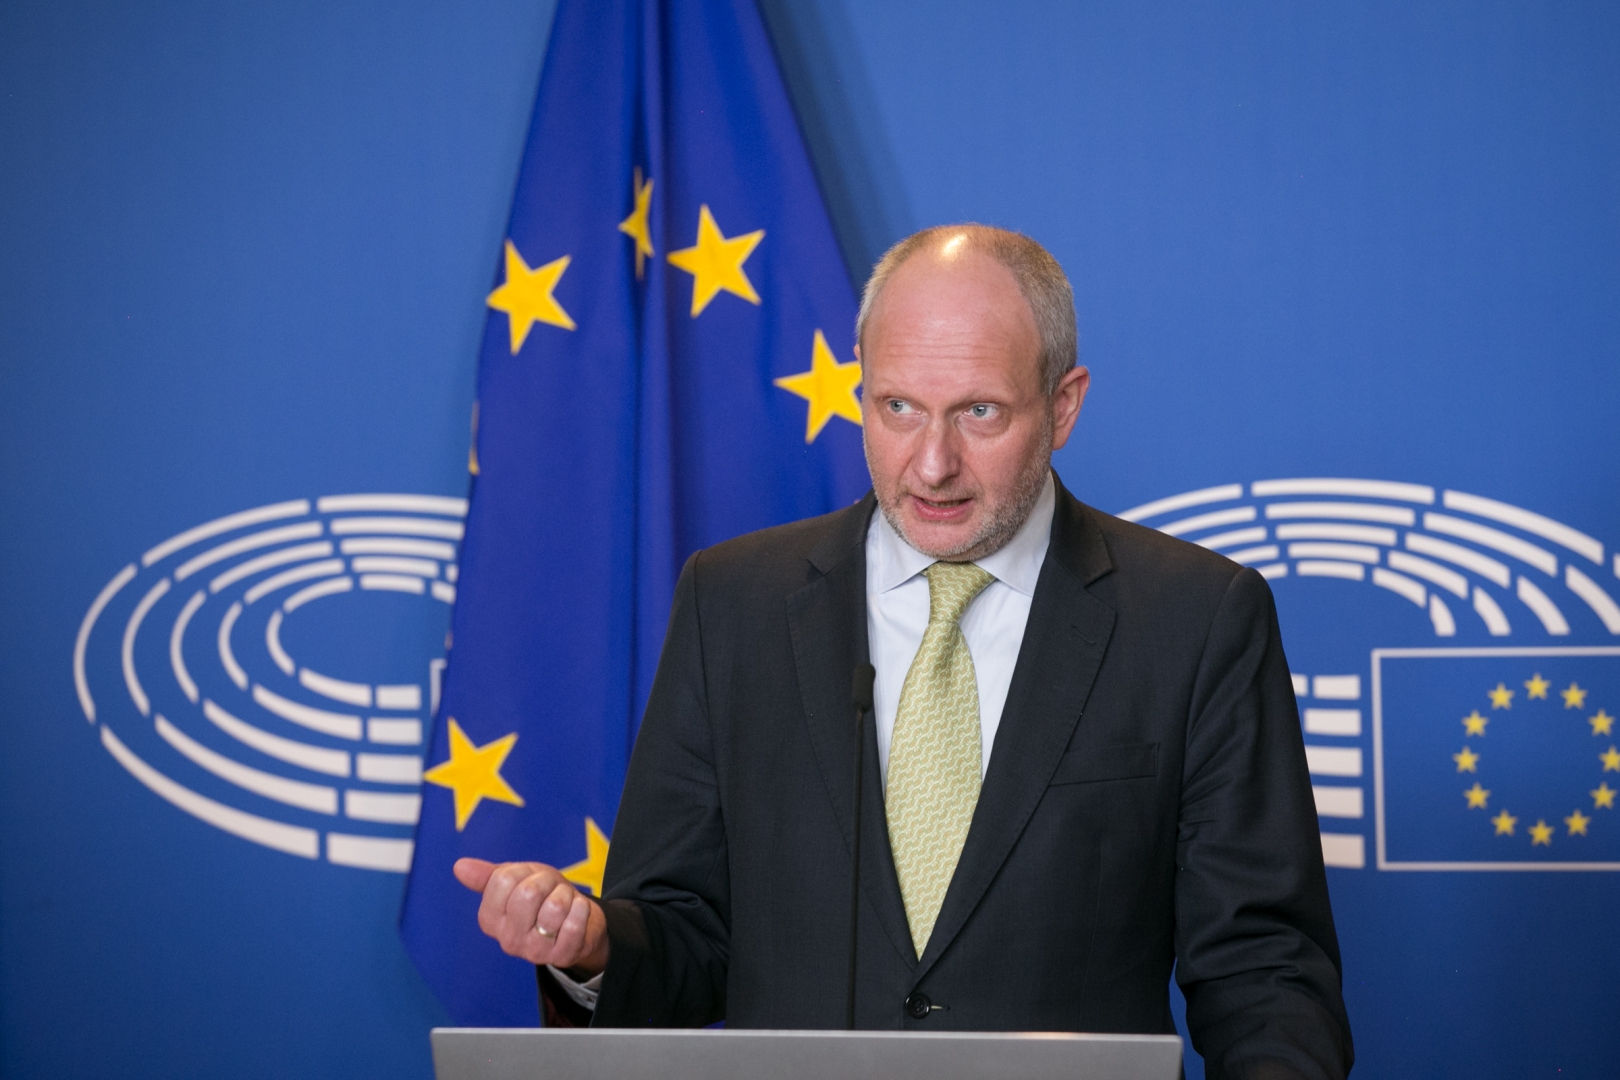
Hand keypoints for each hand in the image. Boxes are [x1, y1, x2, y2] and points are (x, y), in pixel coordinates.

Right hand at [453, 858, 610, 976]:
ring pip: (555, 906)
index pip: (502, 879)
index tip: (530, 880)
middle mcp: (508, 940)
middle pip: (528, 892)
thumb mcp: (518, 880)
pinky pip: (574, 924)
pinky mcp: (561, 957)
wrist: (577, 921)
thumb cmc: (543, 897)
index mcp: (490, 920)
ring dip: (567, 895)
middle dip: (547, 882)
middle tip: (551, 890)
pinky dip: (581, 909)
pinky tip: (578, 913)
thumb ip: (490, 875)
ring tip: (565, 903)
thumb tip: (459, 867)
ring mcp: (534, 952)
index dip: (523, 872)